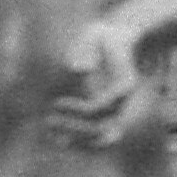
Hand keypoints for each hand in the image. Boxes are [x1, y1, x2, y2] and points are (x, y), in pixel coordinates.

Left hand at [49, 19, 156, 148]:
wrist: (119, 40)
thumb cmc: (105, 36)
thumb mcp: (95, 35)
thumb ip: (86, 49)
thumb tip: (77, 69)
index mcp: (126, 85)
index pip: (101, 108)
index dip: (78, 110)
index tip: (55, 103)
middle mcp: (124, 101)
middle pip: (106, 130)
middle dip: (78, 133)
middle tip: (50, 123)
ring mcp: (117, 109)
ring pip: (102, 137)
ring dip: (78, 141)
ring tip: (53, 139)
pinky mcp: (108, 112)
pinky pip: (96, 132)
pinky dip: (79, 138)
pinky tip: (58, 138)